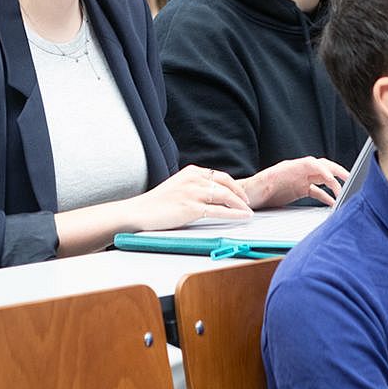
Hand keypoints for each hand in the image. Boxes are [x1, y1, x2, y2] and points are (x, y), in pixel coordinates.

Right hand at [126, 165, 251, 230]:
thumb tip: (213, 195)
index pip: (220, 176)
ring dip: (240, 205)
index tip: (241, 195)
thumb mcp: (178, 186)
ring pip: (225, 196)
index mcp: (191, 171)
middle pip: (226, 184)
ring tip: (248, 212)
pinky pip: (219, 211)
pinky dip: (234, 214)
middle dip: (241, 195)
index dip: (234, 186)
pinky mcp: (191, 207)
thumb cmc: (156, 203)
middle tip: (248, 204)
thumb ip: (194, 186)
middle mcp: (193, 178)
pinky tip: (242, 217)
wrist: (139, 212)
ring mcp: (193, 192)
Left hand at [241, 156, 348, 207]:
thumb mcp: (264, 182)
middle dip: (337, 171)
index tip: (333, 180)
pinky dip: (326, 196)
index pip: (313, 164)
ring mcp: (299, 180)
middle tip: (350, 179)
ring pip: (322, 178)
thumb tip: (286, 174)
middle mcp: (297, 172)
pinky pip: (316, 191)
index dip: (325, 170)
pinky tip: (332, 203)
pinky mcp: (298, 190)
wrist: (246, 197)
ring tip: (345, 192)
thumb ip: (277, 177)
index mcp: (290, 167)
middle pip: (322, 167)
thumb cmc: (253, 189)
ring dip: (334, 184)